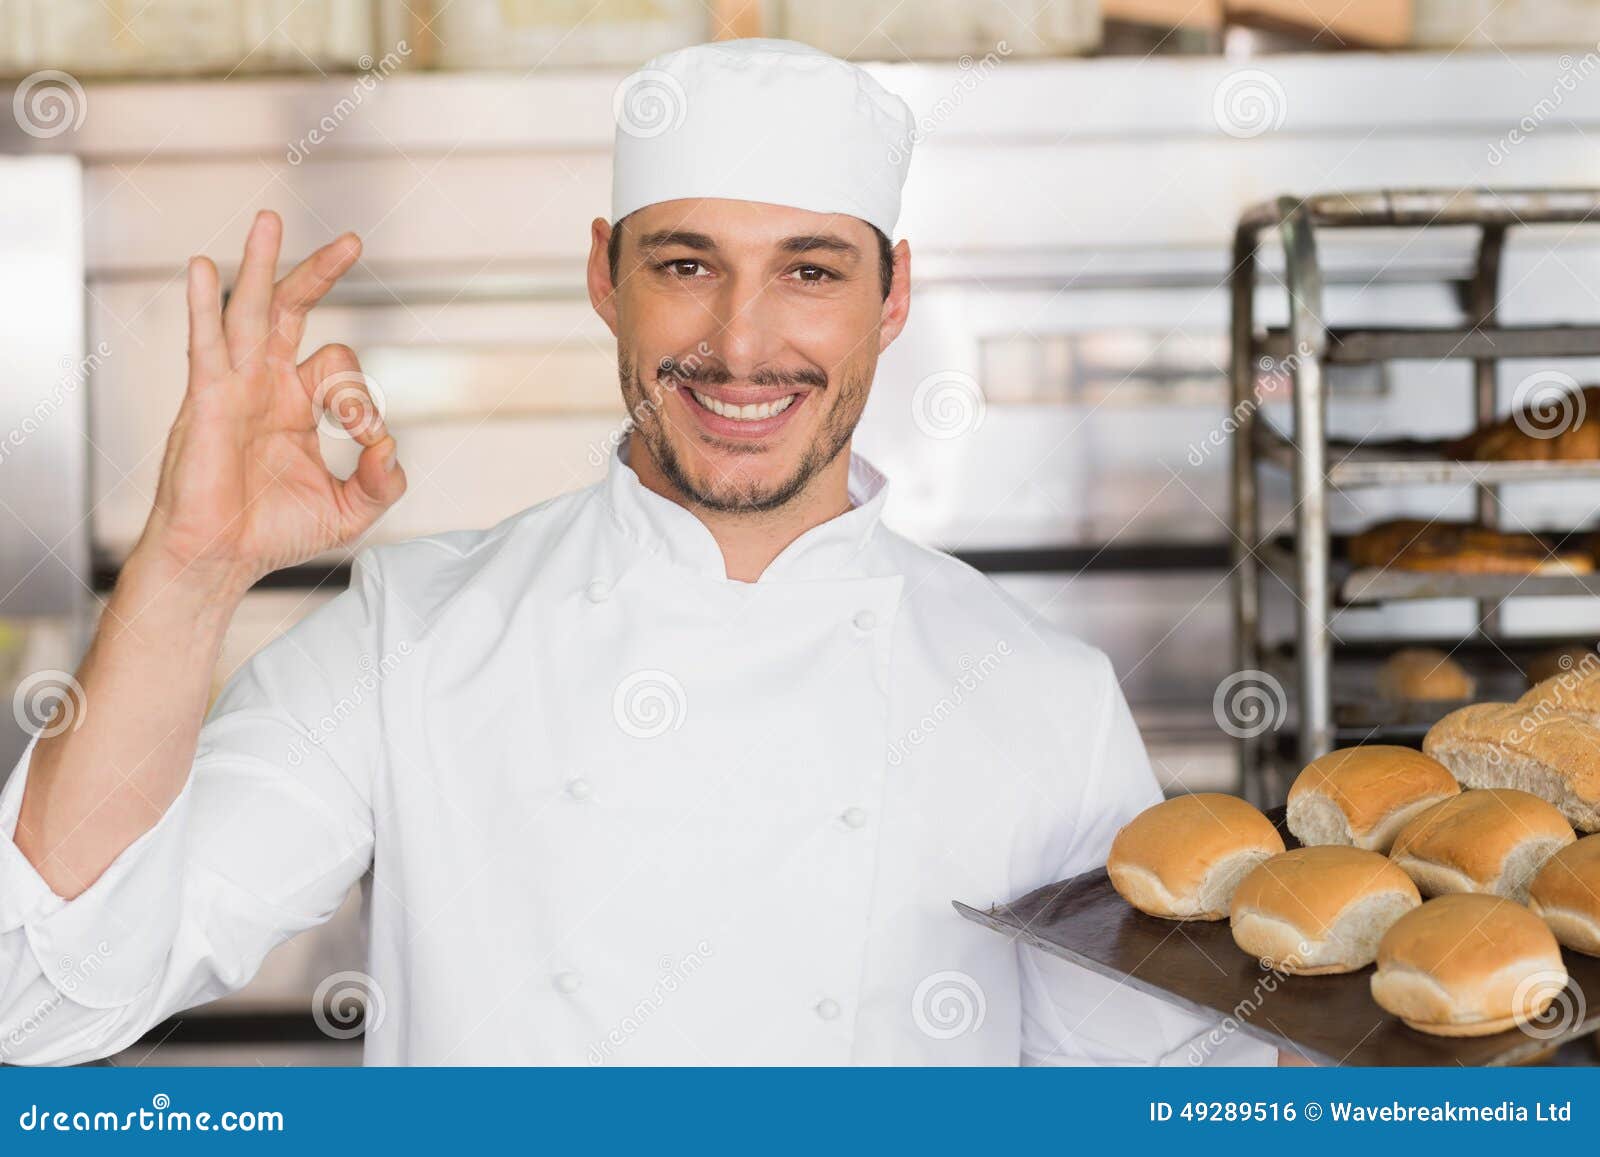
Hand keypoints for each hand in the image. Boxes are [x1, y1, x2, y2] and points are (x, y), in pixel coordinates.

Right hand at [135, 210, 404, 596]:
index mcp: (298, 403)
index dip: (364, 398)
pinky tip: (205, 269)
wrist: (222, 559)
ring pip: (249, 313)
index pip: (342, 370)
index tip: (370, 439)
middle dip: (320, 274)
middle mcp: (266, 385)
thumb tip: (394, 447)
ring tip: (270, 221)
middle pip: (293, 311)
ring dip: (261, 266)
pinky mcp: (206, 400)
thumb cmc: (274, 533)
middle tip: (351, 241)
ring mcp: (235, 387)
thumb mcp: (351, 510)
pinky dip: (203, 305)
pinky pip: (205, 344)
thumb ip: (384, 482)